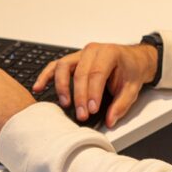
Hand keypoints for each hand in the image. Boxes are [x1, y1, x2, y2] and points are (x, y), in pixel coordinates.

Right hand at [32, 42, 156, 127]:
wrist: (133, 59)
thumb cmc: (131, 70)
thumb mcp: (133, 88)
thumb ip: (121, 105)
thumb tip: (110, 120)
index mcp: (110, 53)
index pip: (97, 73)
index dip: (93, 92)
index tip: (91, 109)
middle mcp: (93, 51)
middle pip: (80, 72)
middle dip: (79, 95)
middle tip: (81, 114)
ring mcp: (81, 54)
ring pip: (64, 66)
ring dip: (62, 86)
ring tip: (65, 103)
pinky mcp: (73, 60)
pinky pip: (56, 66)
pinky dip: (46, 76)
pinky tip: (39, 87)